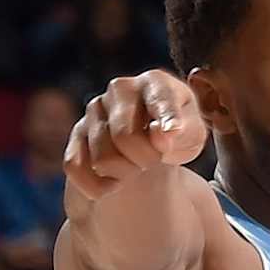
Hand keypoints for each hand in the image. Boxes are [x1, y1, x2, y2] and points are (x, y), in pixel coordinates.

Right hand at [65, 71, 207, 200]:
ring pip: (102, 159)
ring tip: (135, 166)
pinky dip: (98, 186)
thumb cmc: (176, 135)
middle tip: (154, 161)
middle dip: (145, 160)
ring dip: (124, 174)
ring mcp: (95, 109)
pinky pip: (76, 168)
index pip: (160, 101)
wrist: (150, 143)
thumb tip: (160, 135)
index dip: (166, 123)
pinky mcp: (78, 134)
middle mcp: (121, 89)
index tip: (169, 139)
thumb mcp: (192, 134)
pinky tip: (113, 181)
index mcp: (155, 82)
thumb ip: (182, 131)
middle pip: (126, 137)